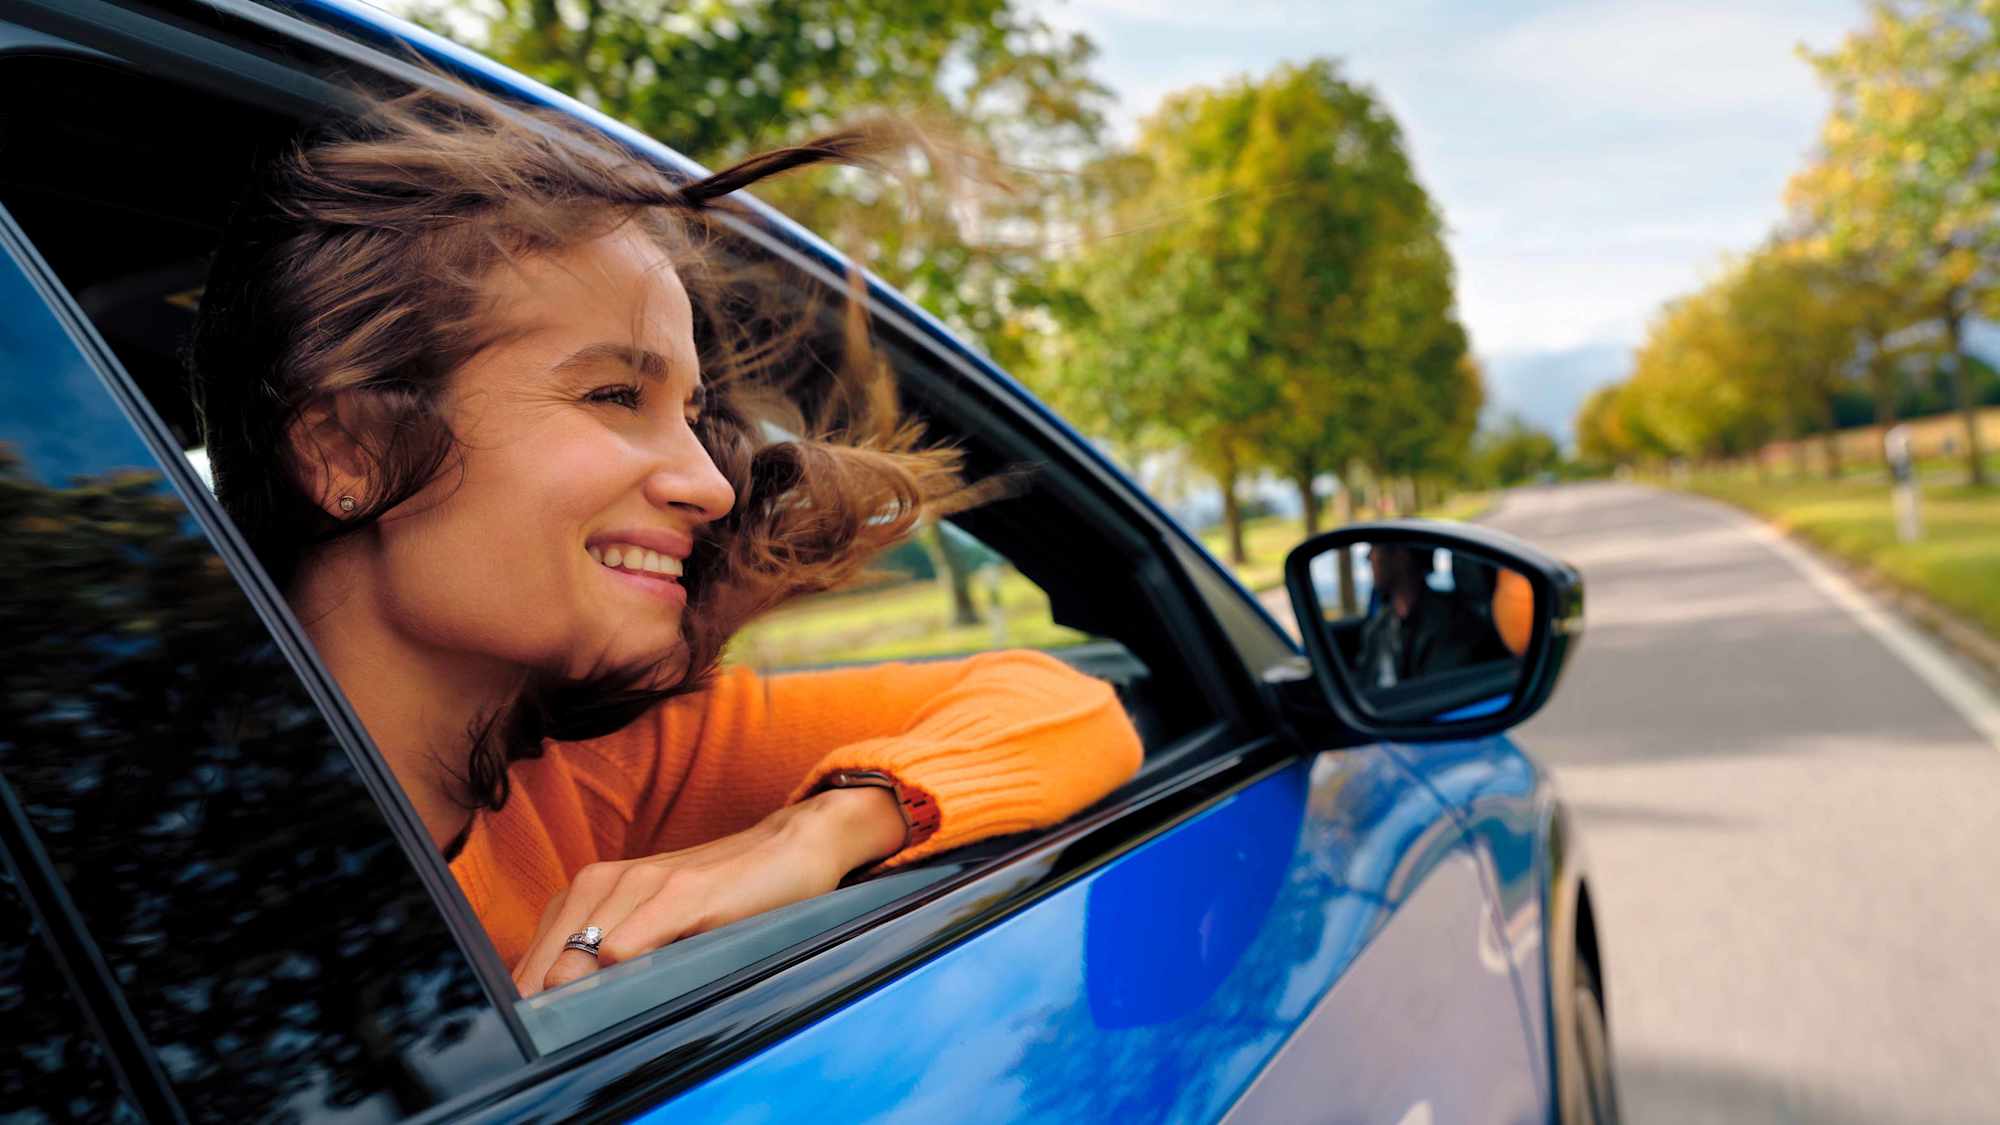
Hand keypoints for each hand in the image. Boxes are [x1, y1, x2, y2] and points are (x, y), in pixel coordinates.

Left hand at [513, 786, 905, 996]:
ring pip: (578, 954)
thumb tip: (563, 1007)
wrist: (786, 849)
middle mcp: (605, 883)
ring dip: (574, 994)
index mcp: (589, 892)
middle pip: (546, 965)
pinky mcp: (681, 894)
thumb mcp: (654, 923)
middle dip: (545, 1007)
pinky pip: (628, 943)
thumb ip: (606, 956)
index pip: (533, 963)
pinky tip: (622, 990)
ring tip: (579, 1028)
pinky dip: (617, 971)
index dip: (532, 1005)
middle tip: (558, 1042)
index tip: (543, 1035)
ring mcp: (642, 884)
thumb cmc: (719, 893)